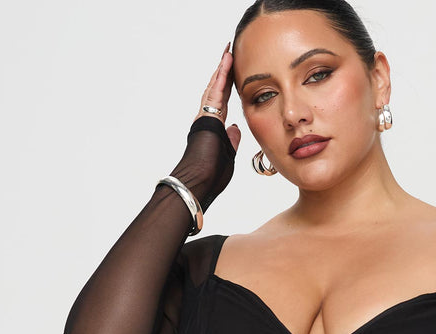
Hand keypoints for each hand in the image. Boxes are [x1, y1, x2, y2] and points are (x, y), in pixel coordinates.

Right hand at [169, 43, 240, 211]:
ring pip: (215, 86)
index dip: (229, 86)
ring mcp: (206, 115)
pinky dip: (221, 75)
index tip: (234, 73)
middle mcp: (208, 118)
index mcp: (215, 127)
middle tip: (229, 53)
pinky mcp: (206, 115)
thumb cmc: (210, 175)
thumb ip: (231, 141)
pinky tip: (226, 61)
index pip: (224, 101)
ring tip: (228, 51)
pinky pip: (215, 91)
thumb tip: (235, 129)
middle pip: (218, 89)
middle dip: (224, 71)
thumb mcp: (227, 155)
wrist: (199, 180)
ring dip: (222, 68)